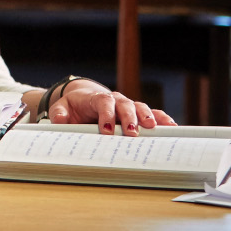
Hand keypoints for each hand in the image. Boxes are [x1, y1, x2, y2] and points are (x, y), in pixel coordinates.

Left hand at [47, 80, 174, 135]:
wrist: (84, 100)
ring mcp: (127, 106)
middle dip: (129, 118)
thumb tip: (59, 119)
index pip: (103, 102)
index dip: (106, 114)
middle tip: (132, 131)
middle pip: (124, 105)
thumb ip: (59, 113)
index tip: (107, 130)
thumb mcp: (62, 108)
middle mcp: (115, 100)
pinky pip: (152, 114)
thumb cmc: (74, 106)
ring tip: (153, 128)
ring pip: (140, 108)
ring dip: (147, 117)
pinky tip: (171, 126)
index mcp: (97, 99)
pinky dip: (161, 118)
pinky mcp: (136, 114)